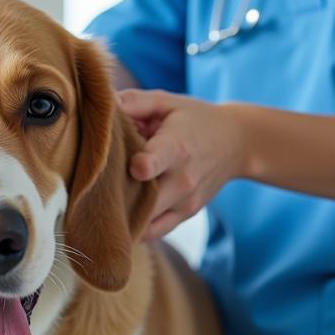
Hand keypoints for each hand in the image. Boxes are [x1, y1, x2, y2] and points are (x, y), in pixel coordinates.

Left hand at [116, 89, 246, 239]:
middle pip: (142, 199)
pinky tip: (122, 211)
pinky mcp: (185, 214)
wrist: (237, 143)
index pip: (154, 163)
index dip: (138, 166)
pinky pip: (152, 232)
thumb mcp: (166, 102)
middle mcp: (182, 179)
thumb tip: (101, 105)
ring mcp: (185, 201)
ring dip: (122, 212)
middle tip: (97, 184)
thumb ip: (133, 102)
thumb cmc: (193, 118)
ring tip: (107, 197)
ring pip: (144, 221)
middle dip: (116, 193)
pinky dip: (135, 226)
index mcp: (176, 146)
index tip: (132, 166)